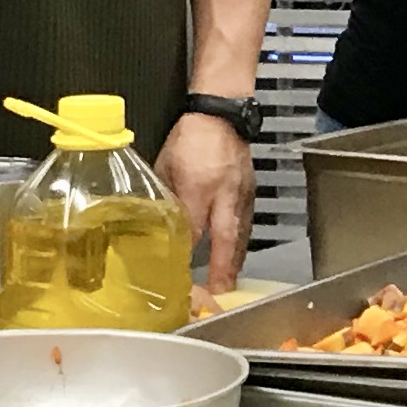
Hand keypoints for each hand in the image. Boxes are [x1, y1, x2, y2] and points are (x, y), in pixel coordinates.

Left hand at [156, 113, 253, 296]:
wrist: (221, 114)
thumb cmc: (189, 138)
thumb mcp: (166, 166)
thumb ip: (164, 196)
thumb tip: (157, 220)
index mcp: (197, 186)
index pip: (192, 228)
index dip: (187, 253)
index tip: (180, 274)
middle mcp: (223, 193)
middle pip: (224, 239)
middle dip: (222, 268)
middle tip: (219, 292)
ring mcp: (240, 193)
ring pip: (240, 234)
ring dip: (235, 261)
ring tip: (230, 282)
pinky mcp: (249, 192)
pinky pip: (246, 223)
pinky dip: (242, 243)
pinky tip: (238, 254)